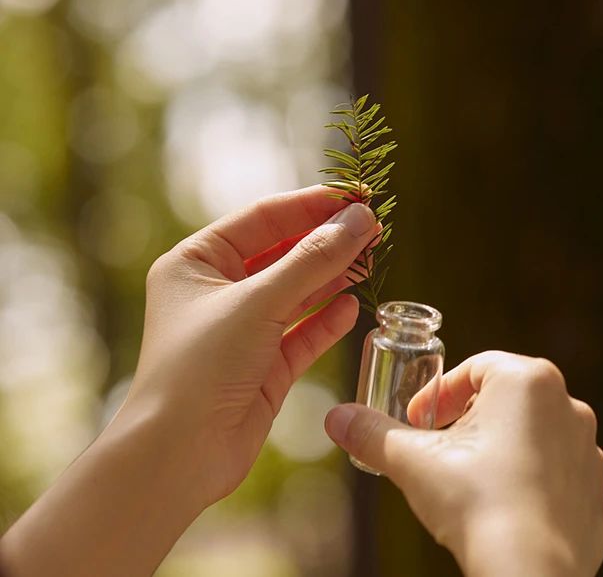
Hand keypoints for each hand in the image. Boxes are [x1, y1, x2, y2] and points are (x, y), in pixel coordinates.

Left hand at [125, 185, 378, 504]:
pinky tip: (353, 305)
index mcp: (195, 263)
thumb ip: (314, 260)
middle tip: (374, 228)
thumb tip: (360, 220)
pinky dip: (328, 319)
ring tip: (372, 260)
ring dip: (333, 277)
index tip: (358, 196)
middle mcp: (217, 293)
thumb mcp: (259, 304)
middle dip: (328, 241)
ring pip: (298, 292)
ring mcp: (242, 331)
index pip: (263, 219)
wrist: (179, 454)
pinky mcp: (264, 367)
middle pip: (283, 253)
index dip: (312, 205)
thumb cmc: (200, 369)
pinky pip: (303, 333)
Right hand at [324, 351, 602, 576]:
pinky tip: (505, 511)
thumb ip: (373, 434)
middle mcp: (570, 407)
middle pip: (508, 402)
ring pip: (536, 440)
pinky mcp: (596, 493)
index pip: (477, 368)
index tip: (419, 420)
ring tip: (471, 484)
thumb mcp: (412, 463)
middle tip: (440, 451)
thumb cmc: (476, 503)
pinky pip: (558, 480)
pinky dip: (532, 489)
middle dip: (472, 422)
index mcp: (530, 381)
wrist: (528, 570)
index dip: (441, 393)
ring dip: (505, 453)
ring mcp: (590, 452)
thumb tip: (338, 418)